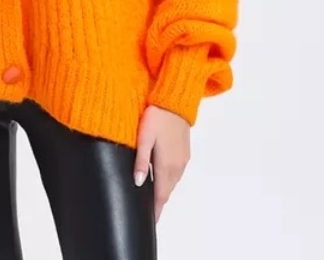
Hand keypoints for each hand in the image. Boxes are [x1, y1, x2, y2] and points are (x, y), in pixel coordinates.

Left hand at [133, 105, 190, 221]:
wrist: (175, 102)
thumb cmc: (157, 117)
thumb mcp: (144, 138)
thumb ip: (141, 161)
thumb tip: (138, 182)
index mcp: (167, 165)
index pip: (160, 195)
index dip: (155, 210)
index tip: (150, 222)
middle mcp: (178, 166)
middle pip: (167, 191)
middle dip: (159, 203)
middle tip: (148, 214)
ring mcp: (183, 160)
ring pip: (172, 183)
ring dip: (164, 192)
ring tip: (153, 201)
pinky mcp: (185, 153)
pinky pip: (176, 173)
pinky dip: (169, 181)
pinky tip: (161, 180)